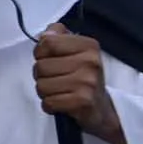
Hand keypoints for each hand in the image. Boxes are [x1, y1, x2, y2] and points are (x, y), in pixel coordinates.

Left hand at [34, 24, 123, 143]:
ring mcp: (88, 82)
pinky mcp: (83, 101)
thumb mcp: (75, 51)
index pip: (47, 42)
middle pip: (41, 66)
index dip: (39, 53)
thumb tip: (45, 34)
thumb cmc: (83, 77)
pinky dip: (49, 105)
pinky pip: (48, 102)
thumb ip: (57, 36)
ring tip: (59, 91)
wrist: (103, 109)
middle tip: (56, 79)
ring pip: (41, 85)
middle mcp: (90, 62)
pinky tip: (61, 103)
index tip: (48, 59)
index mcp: (88, 45)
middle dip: (41, 75)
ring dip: (45, 92)